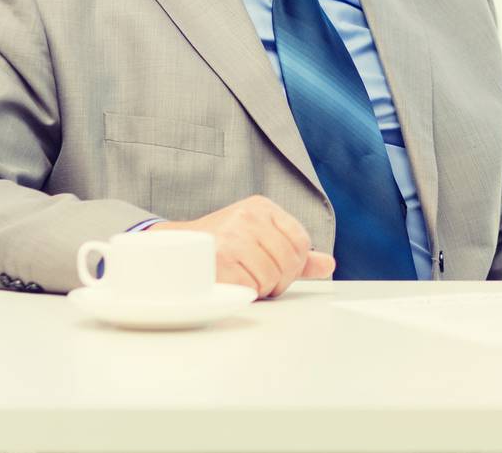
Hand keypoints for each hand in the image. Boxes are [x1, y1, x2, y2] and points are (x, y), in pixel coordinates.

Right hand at [149, 195, 334, 296]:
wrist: (172, 251)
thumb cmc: (221, 247)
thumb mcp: (260, 239)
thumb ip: (295, 252)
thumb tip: (328, 265)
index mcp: (261, 208)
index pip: (301, 241)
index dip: (294, 264)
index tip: (279, 270)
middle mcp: (248, 217)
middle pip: (289, 261)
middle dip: (279, 280)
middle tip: (260, 282)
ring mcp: (232, 236)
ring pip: (271, 276)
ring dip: (259, 289)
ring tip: (243, 281)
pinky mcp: (219, 259)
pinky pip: (249, 287)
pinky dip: (244, 293)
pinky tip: (231, 284)